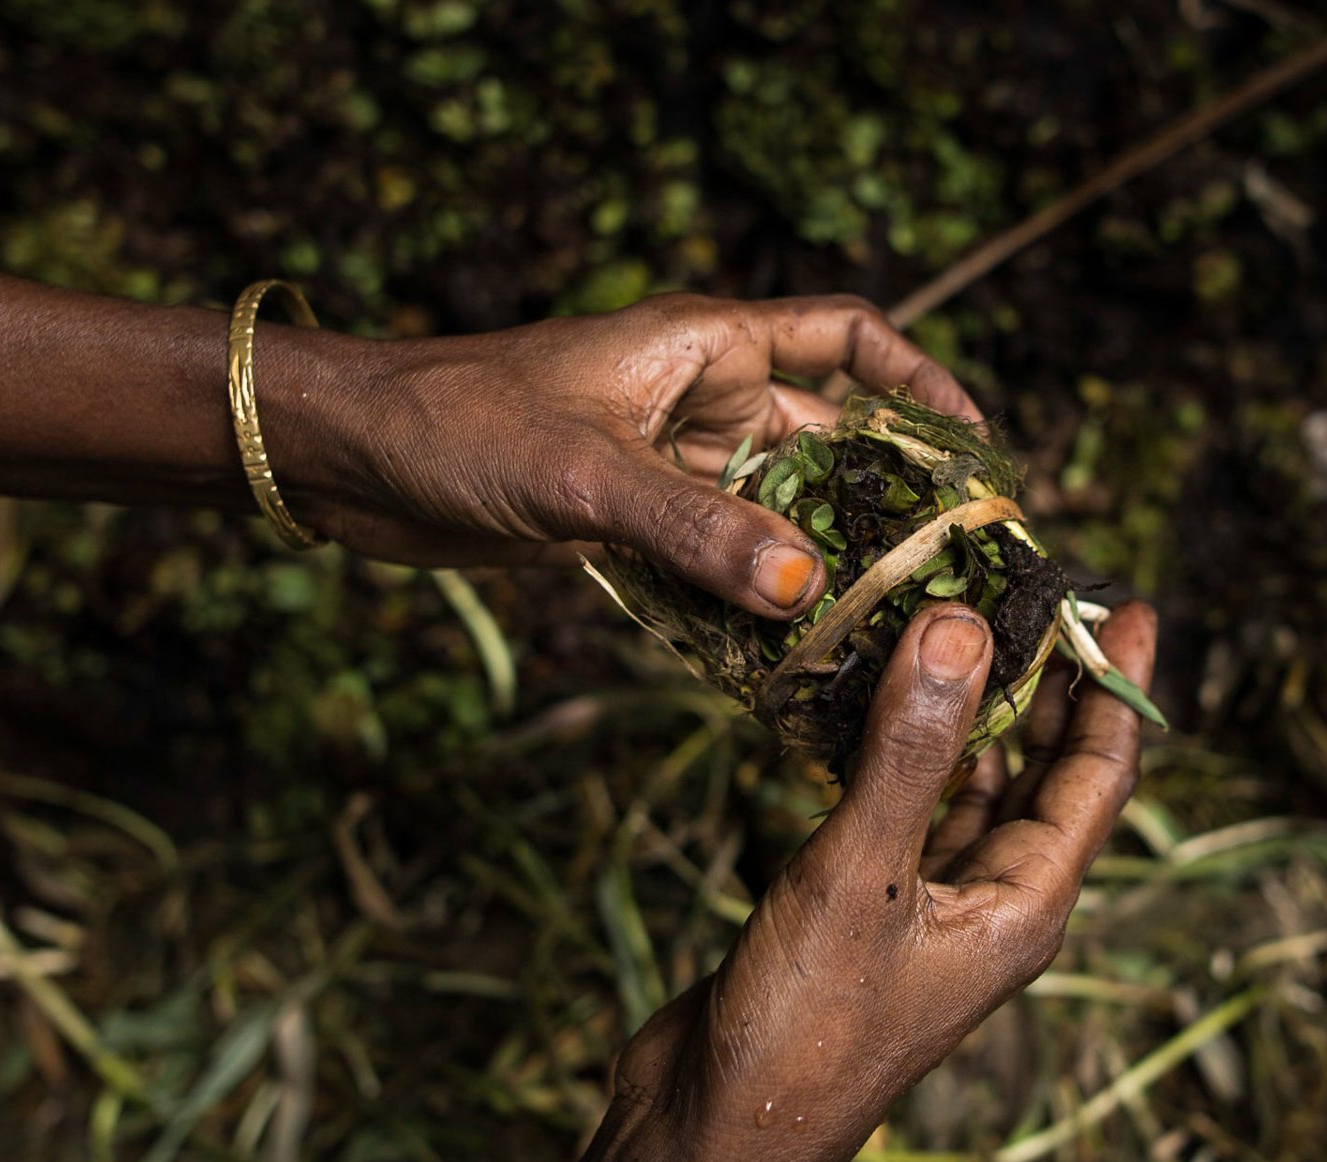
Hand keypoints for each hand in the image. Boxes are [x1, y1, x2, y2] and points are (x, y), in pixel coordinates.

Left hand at [268, 294, 975, 618]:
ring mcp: (665, 466)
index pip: (848, 337)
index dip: (921, 385)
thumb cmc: (456, 425)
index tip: (977, 453)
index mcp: (706, 345)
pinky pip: (715, 562)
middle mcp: (699, 399)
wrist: (349, 459)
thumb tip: (806, 588)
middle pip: (828, 441)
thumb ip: (695, 529)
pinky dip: (748, 603)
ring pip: (773, 514)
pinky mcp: (627, 525)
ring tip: (882, 631)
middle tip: (949, 579)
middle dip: (885, 503)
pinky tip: (785, 658)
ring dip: (817, 567)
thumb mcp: (583, 475)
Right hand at [619, 600, 1158, 1161]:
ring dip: (966, 714)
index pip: (1098, 777)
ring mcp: (923, 913)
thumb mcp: (859, 878)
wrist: (716, 1134)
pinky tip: (868, 709)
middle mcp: (988, 908)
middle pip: (1043, 777)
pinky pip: (901, 814)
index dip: (1117, 686)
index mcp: (1023, 907)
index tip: (1129, 601)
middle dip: (1045, 687)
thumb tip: (959, 629)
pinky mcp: (859, 916)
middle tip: (1035, 593)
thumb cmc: (803, 1032)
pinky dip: (896, 755)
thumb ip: (910, 753)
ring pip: (970, 792)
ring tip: (954, 626)